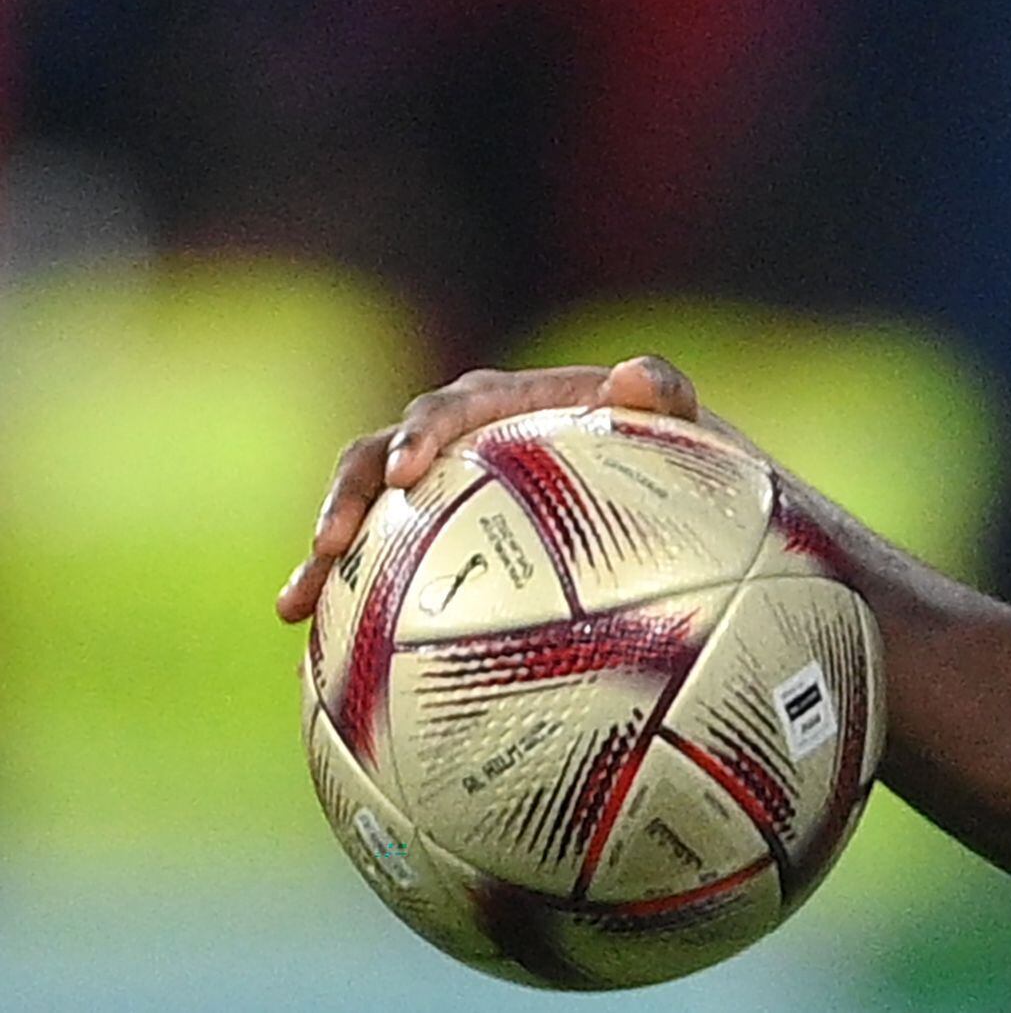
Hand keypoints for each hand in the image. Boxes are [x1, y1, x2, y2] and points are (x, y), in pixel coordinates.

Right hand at [273, 355, 701, 623]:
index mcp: (503, 407)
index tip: (405, 473)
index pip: (449, 409)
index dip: (418, 435)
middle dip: (344, 496)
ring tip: (294, 607)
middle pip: (378, 459)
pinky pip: (378, 581)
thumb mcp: (680, 423)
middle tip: (328, 543)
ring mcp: (437, 502)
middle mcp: (457, 447)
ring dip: (323, 559)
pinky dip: (346, 615)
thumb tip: (633, 376)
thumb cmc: (672, 456)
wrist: (668, 504)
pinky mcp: (428, 552)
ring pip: (362, 523)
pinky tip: (315, 670)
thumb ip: (663, 394)